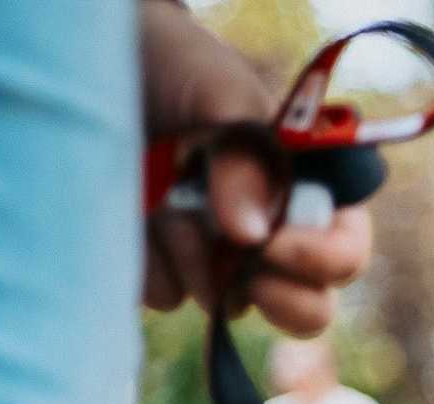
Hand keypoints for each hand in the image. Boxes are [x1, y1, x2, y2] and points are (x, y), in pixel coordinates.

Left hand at [140, 0, 370, 333]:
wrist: (89, 64)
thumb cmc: (176, 70)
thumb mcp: (218, 93)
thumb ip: (245, 157)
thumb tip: (249, 236)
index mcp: (307, 195)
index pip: (345, 251)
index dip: (324, 259)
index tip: (273, 246)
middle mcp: (272, 239)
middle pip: (310, 308)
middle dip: (283, 300)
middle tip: (249, 279)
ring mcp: (219, 264)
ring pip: (226, 302)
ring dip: (190, 254)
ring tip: (161, 190)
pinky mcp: (164, 274)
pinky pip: (164, 291)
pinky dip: (145, 254)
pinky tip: (130, 204)